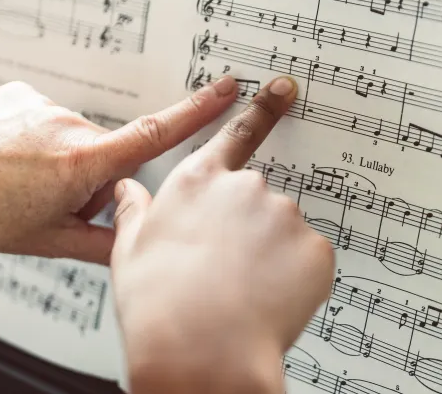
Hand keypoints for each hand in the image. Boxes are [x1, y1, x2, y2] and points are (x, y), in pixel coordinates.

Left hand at [0, 77, 238, 263]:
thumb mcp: (48, 240)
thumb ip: (105, 243)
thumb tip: (138, 247)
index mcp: (81, 163)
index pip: (155, 134)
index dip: (198, 111)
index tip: (227, 87)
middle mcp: (68, 126)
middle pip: (104, 152)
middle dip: (88, 176)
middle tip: (44, 200)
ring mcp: (42, 105)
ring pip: (72, 136)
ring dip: (57, 157)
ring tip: (15, 180)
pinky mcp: (21, 93)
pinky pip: (45, 117)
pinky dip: (34, 137)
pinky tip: (4, 156)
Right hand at [110, 76, 334, 393]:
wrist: (199, 351)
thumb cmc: (159, 303)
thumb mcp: (128, 251)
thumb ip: (134, 212)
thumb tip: (126, 190)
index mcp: (198, 182)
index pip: (237, 135)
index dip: (264, 110)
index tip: (283, 90)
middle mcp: (245, 188)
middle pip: (257, 201)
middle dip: (248, 230)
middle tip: (225, 270)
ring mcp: (284, 215)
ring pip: (283, 233)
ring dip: (270, 256)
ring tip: (241, 292)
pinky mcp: (315, 249)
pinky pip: (308, 260)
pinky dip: (294, 279)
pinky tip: (267, 300)